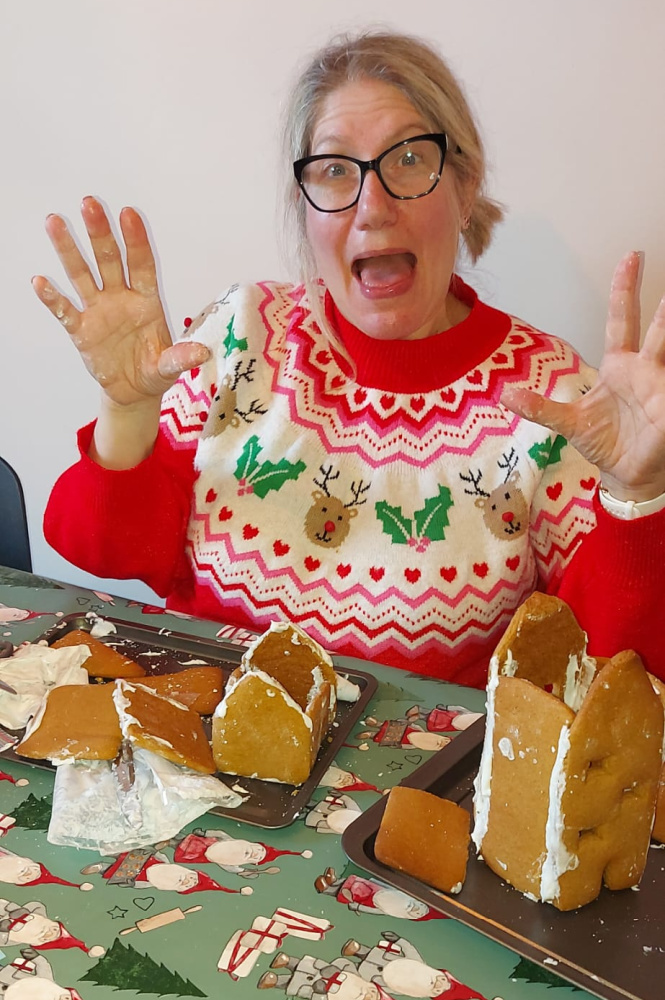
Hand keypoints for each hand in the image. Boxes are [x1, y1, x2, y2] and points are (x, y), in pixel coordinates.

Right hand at [33, 197, 209, 406]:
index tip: (129, 214)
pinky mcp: (81, 329)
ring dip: (69, 251)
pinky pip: (64, 310)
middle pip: (109, 260)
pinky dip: (52, 298)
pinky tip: (40, 281)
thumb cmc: (153, 369)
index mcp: (146, 301)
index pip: (141, 265)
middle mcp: (120, 298)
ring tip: (55, 223)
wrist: (133, 391)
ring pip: (82, 275)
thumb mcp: (169, 366)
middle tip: (90, 204)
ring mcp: (98, 311)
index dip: (136, 240)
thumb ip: (180, 357)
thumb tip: (202, 352)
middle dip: (100, 233)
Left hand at [500, 252, 664, 501]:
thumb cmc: (604, 443)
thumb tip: (504, 394)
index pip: (622, 319)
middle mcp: (645, 371)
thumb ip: (539, 408)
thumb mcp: (567, 423)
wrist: (624, 475)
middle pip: (657, 332)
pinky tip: (664, 395)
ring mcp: (661, 390)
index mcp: (620, 366)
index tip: (629, 258)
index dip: (624, 289)